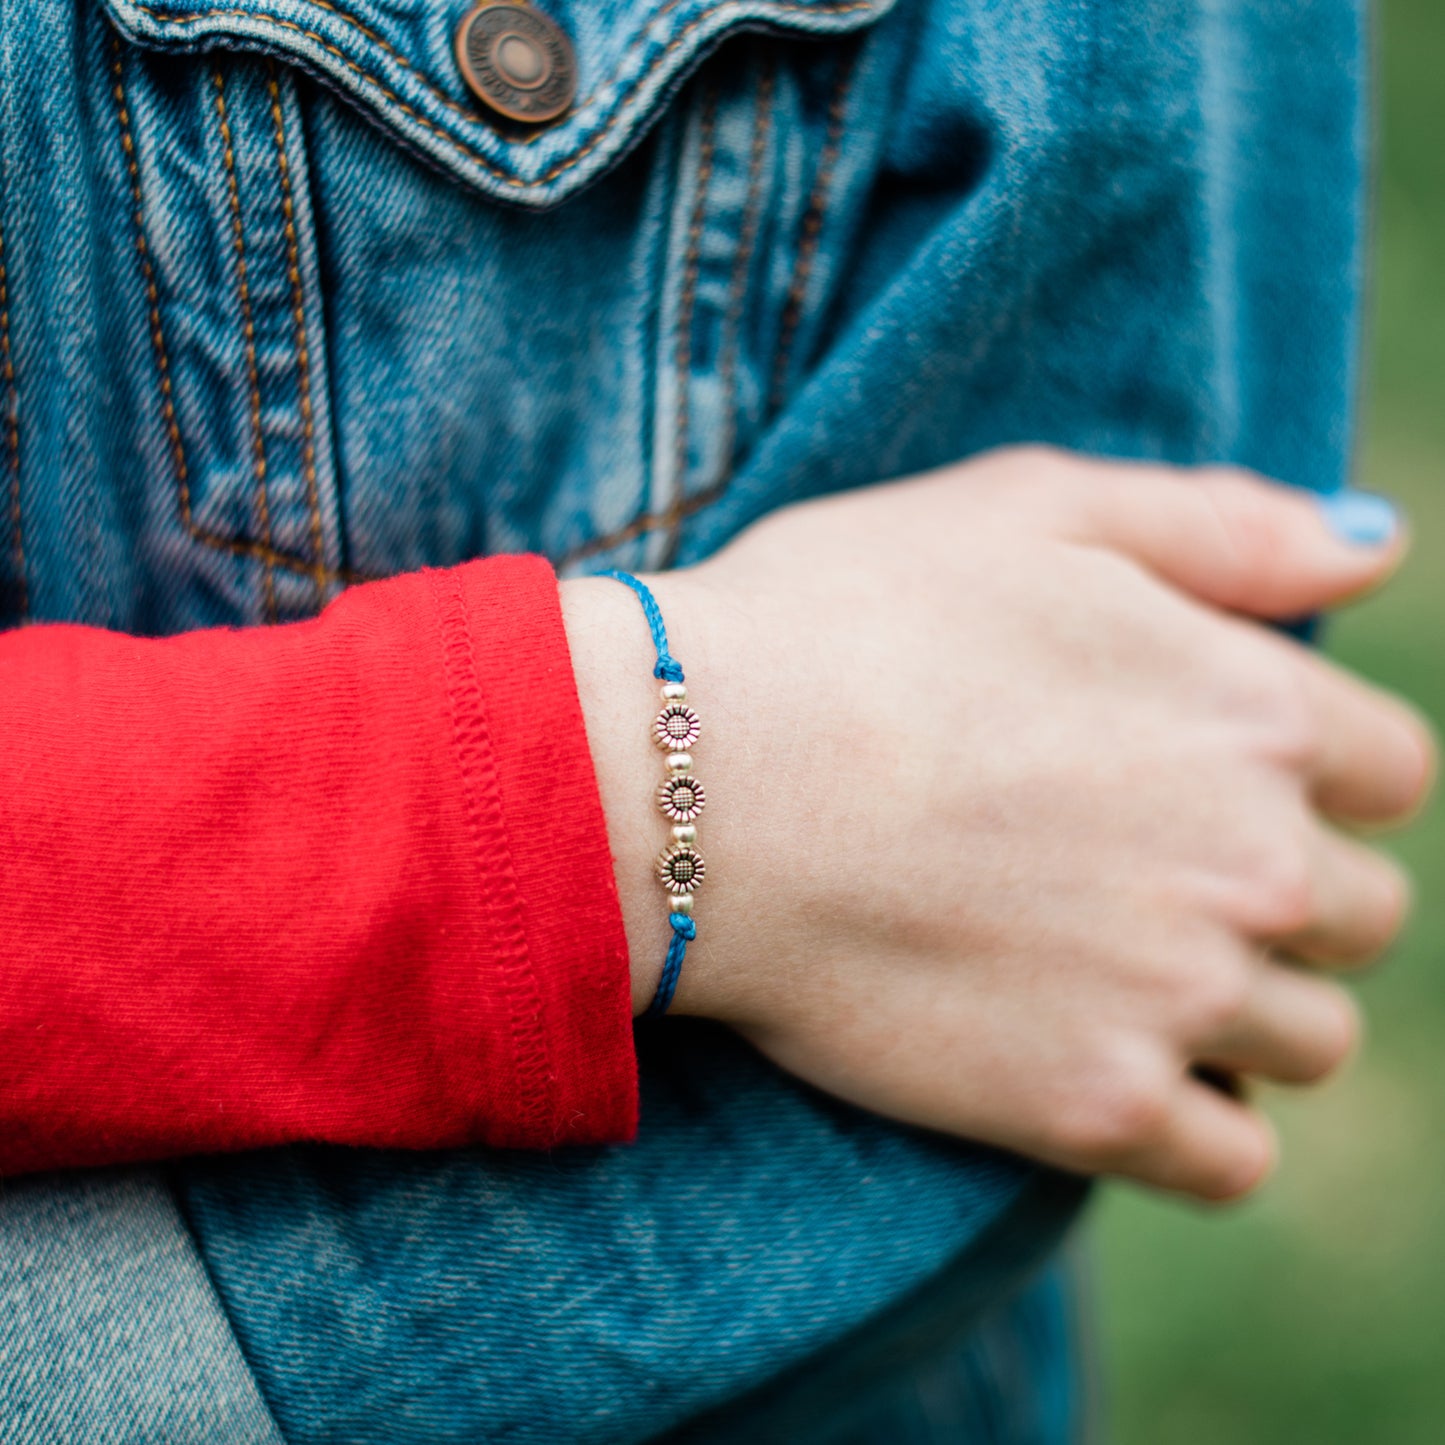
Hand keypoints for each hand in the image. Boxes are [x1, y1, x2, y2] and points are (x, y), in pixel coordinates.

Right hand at [563, 448, 1434, 1200]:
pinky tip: (1113, 1064)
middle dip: (1278, 888)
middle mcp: (1254, 860)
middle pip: (1360, 912)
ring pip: (1308, 1037)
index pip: (1389, 770)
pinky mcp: (1093, 1105)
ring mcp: (1180, 994)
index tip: (1207, 771)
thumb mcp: (1030, 510)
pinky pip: (1230, 1156)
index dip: (1306, 768)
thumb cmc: (840, 623)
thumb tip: (1378, 549)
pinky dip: (1196, 1120)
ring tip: (1122, 967)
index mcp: (1258, 710)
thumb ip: (1223, 525)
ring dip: (1244, 1006)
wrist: (687, 785)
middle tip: (1146, 867)